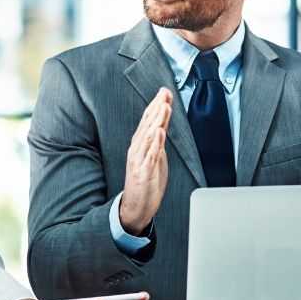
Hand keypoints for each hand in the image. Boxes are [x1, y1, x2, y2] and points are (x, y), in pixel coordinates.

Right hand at [120, 88, 171, 234]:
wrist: (136, 207)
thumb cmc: (146, 183)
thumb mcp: (154, 158)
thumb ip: (157, 142)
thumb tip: (162, 127)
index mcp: (141, 145)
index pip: (149, 121)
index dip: (156, 105)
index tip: (164, 92)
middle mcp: (137, 150)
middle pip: (148, 124)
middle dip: (157, 108)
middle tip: (164, 94)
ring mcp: (139, 161)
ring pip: (148, 137)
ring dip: (156, 121)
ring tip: (163, 107)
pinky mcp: (143, 173)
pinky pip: (149, 156)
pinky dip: (154, 143)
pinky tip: (159, 132)